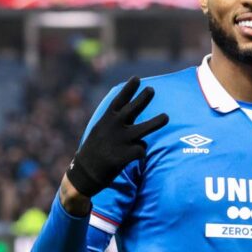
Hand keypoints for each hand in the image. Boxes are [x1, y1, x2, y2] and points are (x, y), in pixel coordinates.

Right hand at [65, 76, 168, 196]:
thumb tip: (126, 110)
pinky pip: (141, 150)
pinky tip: (134, 156)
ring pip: (144, 129)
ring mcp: (120, 140)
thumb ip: (113, 120)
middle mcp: (114, 127)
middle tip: (151, 89)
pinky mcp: (124, 155)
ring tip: (166, 117)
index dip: (129, 89)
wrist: (85, 172)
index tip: (136, 78)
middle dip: (143, 98)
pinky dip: (140, 152)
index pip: (120, 100)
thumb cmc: (95, 149)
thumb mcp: (100, 130)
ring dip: (156, 122)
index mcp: (107, 119)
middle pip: (133, 109)